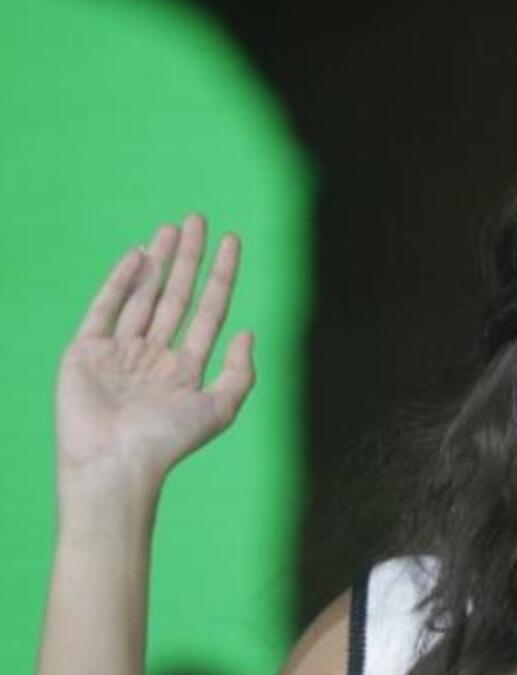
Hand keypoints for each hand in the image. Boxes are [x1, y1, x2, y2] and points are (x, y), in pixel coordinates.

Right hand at [55, 214, 254, 500]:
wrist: (116, 462)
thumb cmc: (169, 442)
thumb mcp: (220, 408)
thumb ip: (240, 372)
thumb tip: (249, 334)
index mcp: (186, 369)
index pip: (209, 310)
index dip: (221, 275)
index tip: (232, 241)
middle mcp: (154, 356)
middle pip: (177, 295)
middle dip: (189, 258)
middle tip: (199, 219)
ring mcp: (120, 352)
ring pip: (144, 294)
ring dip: (159, 260)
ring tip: (172, 227)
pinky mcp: (86, 351)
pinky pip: (106, 308)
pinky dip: (121, 280)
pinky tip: (140, 254)